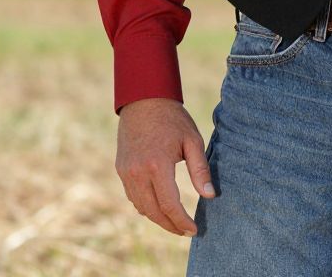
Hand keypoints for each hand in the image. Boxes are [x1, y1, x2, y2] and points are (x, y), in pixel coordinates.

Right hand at [116, 97, 216, 235]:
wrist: (144, 100)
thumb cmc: (173, 119)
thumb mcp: (192, 140)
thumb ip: (200, 170)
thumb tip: (210, 196)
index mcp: (157, 165)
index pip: (170, 205)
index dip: (182, 222)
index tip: (194, 230)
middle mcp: (138, 173)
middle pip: (154, 212)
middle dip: (171, 226)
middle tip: (185, 231)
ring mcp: (126, 172)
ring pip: (141, 207)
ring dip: (158, 218)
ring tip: (174, 222)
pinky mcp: (121, 169)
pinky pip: (133, 196)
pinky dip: (146, 205)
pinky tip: (158, 206)